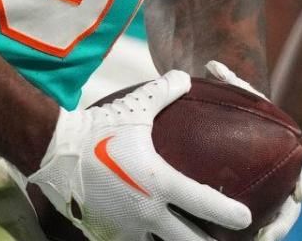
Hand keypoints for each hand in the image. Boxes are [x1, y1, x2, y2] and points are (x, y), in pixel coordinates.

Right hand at [29, 70, 250, 240]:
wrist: (56, 153)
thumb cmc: (99, 129)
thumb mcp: (136, 106)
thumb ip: (165, 91)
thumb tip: (185, 77)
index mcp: (160, 182)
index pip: (204, 203)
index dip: (229, 213)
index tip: (246, 219)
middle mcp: (147, 211)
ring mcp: (126, 227)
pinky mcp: (106, 234)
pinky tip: (151, 238)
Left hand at [204, 62, 301, 240]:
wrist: (236, 124)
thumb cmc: (241, 109)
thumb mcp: (239, 94)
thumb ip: (231, 81)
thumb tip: (213, 65)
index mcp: (288, 155)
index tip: (298, 196)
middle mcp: (282, 179)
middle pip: (288, 207)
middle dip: (282, 225)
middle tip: (266, 237)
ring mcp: (269, 194)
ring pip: (272, 221)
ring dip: (265, 235)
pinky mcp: (252, 205)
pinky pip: (251, 224)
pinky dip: (243, 236)